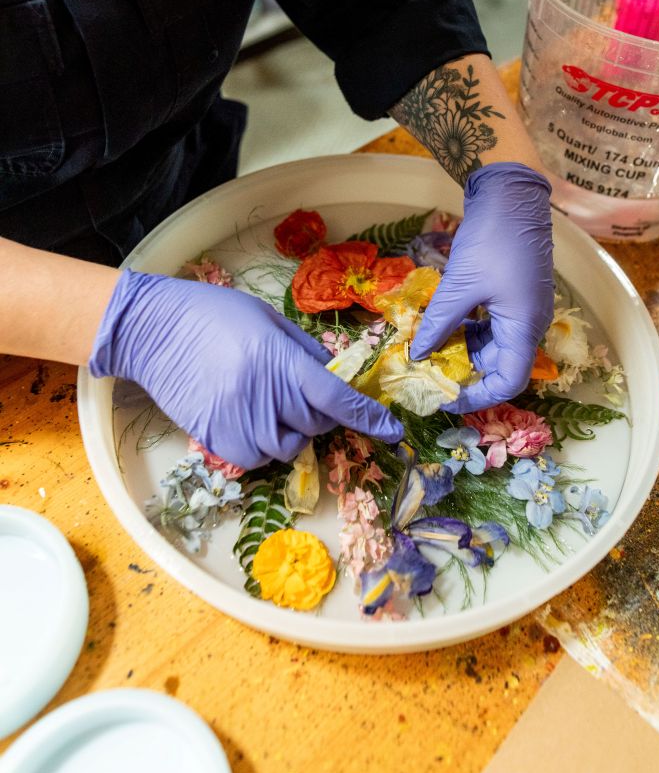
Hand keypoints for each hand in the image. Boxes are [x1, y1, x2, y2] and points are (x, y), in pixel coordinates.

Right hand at [89, 271, 402, 467]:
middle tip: (300, 393)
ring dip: (292, 432)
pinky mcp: (214, 439)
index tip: (392, 430)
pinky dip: (265, 446)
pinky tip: (252, 420)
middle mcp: (262, 394)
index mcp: (279, 360)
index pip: (335, 398)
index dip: (368, 417)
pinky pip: (257, 458)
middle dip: (320, 414)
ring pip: (288, 448)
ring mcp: (236, 420)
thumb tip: (335, 376)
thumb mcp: (268, 320)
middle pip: (315, 424)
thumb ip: (304, 352)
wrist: (152, 329)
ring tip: (272, 405)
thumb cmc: (214, 314)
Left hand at [409, 162, 553, 412]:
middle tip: (426, 369)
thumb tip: (417, 354)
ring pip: (492, 343)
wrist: (511, 193)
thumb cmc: (493, 239)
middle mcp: (529, 323)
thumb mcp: (460, 285)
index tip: (445, 396)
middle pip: (499, 364)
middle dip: (463, 370)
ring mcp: (522, 307)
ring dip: (462, 347)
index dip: (478, 396)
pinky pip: (490, 323)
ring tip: (428, 345)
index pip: (509, 382)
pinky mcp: (512, 293)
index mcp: (524, 327)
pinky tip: (442, 322)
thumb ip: (439, 323)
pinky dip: (467, 327)